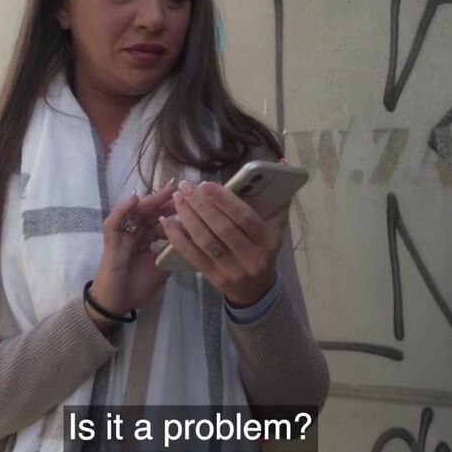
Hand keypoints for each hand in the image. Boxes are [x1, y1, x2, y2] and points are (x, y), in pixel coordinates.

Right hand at [87, 178, 177, 331]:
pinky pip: (114, 221)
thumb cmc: (137, 286)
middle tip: (184, 188)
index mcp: (146, 237)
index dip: (176, 210)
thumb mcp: (162, 268)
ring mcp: (122, 234)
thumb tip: (192, 242)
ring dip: (150, 200)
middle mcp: (135, 231)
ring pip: (136, 211)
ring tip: (167, 190)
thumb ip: (172, 253)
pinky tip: (134, 200)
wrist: (117, 303)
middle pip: (151, 211)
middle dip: (167, 200)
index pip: (162, 219)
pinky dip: (123, 210)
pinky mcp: (111, 240)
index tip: (194, 200)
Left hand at [158, 171, 286, 306]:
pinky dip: (178, 238)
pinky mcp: (214, 278)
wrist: (257, 289)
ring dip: (189, 218)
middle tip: (186, 187)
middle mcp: (251, 257)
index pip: (244, 218)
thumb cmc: (265, 248)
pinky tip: (168, 222)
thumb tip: (282, 162)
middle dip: (201, 205)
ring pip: (206, 241)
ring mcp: (232, 270)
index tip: (205, 184)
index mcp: (268, 241)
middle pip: (222, 229)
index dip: (224, 200)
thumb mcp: (276, 227)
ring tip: (178, 199)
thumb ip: (276, 197)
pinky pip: (193, 256)